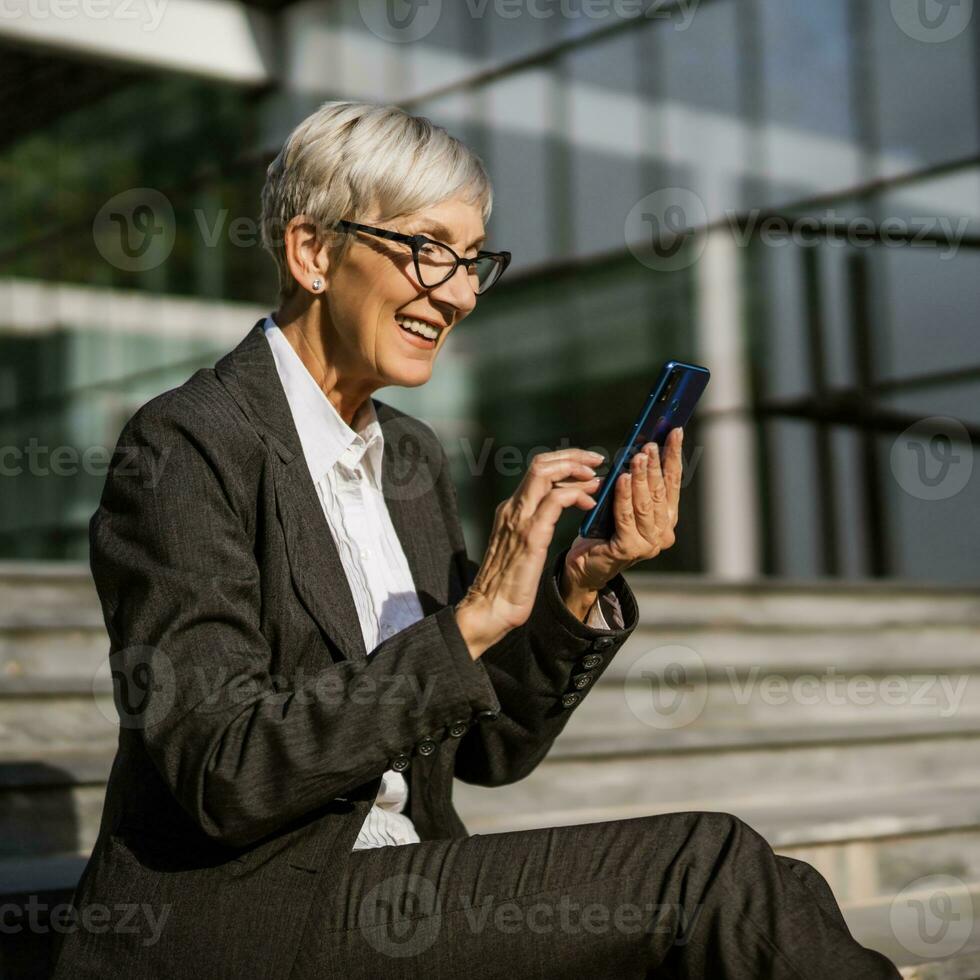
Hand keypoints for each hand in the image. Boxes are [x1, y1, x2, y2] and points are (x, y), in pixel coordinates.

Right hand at [455, 448, 603, 656]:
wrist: (489, 609)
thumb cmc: (507, 584)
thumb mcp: (520, 546)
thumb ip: (533, 525)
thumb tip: (555, 513)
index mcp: (510, 509)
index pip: (537, 470)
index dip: (564, 461)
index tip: (587, 466)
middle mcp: (512, 508)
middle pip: (540, 463)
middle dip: (572, 456)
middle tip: (597, 462)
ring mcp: (519, 520)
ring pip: (545, 472)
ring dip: (576, 470)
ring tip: (597, 480)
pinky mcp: (530, 535)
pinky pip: (555, 500)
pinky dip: (576, 494)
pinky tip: (589, 504)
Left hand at [562, 427, 683, 593]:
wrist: (586, 567)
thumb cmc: (604, 532)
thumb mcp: (624, 505)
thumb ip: (635, 486)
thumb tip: (639, 450)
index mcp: (666, 519)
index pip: (673, 482)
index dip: (674, 457)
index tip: (675, 433)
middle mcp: (663, 533)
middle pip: (660, 491)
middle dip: (655, 464)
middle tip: (651, 443)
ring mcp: (648, 543)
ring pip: (645, 503)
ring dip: (642, 477)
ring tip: (638, 456)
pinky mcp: (629, 549)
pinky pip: (626, 516)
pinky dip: (624, 496)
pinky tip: (622, 478)